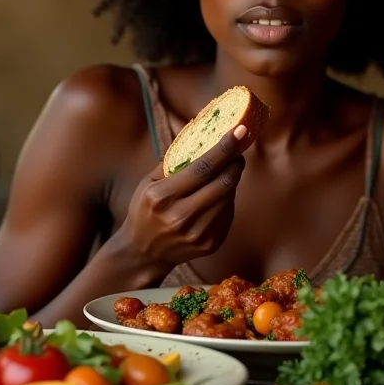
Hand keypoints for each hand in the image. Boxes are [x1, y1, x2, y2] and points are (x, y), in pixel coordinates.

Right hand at [116, 126, 247, 266]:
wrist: (143, 253)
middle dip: (235, 164)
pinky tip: (220, 194)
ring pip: (228, 198)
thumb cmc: (146, 210)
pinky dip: (227, 199)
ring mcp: (197, 234)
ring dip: (232, 180)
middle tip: (238, 153)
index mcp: (162, 197)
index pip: (203, 168)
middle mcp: (180, 217)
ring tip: (228, 171)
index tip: (240, 131)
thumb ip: (174, 161)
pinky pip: (228, 214)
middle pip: (222, 183)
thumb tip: (201, 134)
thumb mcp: (149, 183)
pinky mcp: (210, 244)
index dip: (224, 148)